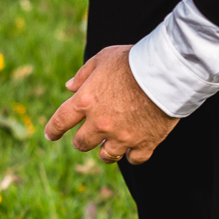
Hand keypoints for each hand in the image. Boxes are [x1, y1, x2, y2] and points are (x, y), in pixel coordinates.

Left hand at [44, 45, 178, 165]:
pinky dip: (133, 155)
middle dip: (82, 140)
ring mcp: (122, 136)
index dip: (53, 130)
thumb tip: (69, 87)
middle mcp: (100, 123)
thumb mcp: (103, 59)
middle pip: (82, 144)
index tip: (50, 134)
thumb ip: (83, 75)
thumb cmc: (133, 60)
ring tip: (112, 144)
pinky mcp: (144, 143)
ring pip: (106, 156)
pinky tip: (133, 149)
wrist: (167, 71)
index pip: (60, 121)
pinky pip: (134, 159)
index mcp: (86, 101)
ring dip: (106, 151)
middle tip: (89, 136)